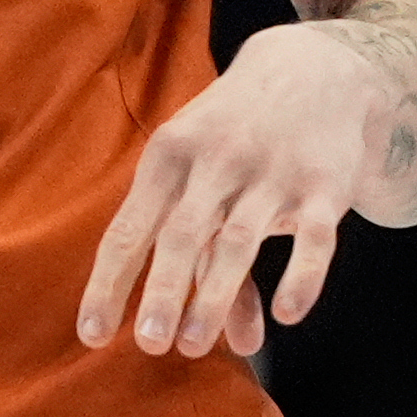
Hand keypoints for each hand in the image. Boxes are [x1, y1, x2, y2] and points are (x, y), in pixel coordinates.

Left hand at [80, 19, 385, 359]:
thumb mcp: (196, 164)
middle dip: (160, 292)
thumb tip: (200, 327)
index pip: (129, 229)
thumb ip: (194, 245)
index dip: (108, 283)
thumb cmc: (234, 132)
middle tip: (147, 345)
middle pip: (180, 235)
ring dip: (216, 297)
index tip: (90, 334)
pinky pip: (313, 240)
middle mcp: (216, 161)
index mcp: (169, 155)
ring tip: (193, 345)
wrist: (315, 70)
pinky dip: (301, 278)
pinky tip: (285, 315)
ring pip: (238, 241)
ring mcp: (272, 172)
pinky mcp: (325, 185)